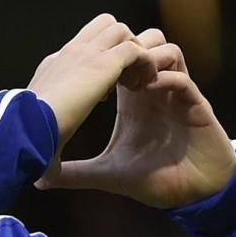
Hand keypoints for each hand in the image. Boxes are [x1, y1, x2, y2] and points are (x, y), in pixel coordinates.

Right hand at [26, 14, 155, 179]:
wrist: (26, 129)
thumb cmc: (27, 142)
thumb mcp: (40, 144)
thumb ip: (46, 152)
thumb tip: (42, 182)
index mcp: (53, 68)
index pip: (81, 48)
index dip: (98, 66)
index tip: (102, 95)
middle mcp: (69, 54)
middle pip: (102, 26)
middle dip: (121, 46)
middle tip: (126, 80)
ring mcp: (85, 54)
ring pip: (121, 30)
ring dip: (135, 53)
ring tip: (136, 84)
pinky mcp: (103, 63)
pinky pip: (136, 49)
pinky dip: (144, 65)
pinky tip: (141, 89)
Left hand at [35, 28, 235, 208]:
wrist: (193, 194)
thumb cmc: (155, 179)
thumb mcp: (107, 174)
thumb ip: (75, 173)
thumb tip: (40, 181)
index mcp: (134, 98)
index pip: (118, 59)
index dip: (101, 59)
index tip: (84, 79)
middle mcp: (155, 90)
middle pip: (143, 42)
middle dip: (125, 50)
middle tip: (109, 75)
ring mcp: (176, 95)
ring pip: (166, 49)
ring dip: (146, 59)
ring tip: (129, 84)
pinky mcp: (195, 106)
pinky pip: (181, 78)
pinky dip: (164, 78)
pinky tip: (146, 93)